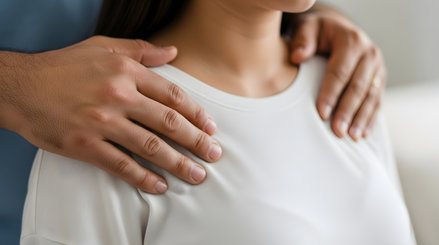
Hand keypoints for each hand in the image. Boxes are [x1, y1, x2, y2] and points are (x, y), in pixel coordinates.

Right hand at [0, 36, 221, 193]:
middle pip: (168, 123)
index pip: (172, 95)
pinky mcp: (84, 145)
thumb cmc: (63, 66)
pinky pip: (121, 165)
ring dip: (178, 163)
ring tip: (197, 175)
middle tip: (215, 154)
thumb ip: (141, 50)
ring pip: (150, 147)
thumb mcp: (103, 47)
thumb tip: (173, 51)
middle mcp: (117, 97)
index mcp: (126, 72)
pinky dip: (143, 177)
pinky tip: (160, 186)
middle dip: (196, 141)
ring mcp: (101, 123)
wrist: (19, 86)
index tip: (210, 127)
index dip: (196, 113)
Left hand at [285, 5, 386, 140]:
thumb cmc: (317, 32)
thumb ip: (302, 40)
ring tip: (351, 137)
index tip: (321, 113)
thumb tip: (297, 57)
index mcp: (352, 41)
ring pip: (371, 97)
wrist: (337, 29)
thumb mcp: (308, 28)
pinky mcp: (379, 80)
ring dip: (361, 119)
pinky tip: (362, 134)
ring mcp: (377, 68)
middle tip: (337, 131)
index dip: (331, 94)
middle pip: (358, 88)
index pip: (340, 72)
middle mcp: (370, 54)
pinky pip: (377, 101)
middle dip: (347, 111)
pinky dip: (370, 119)